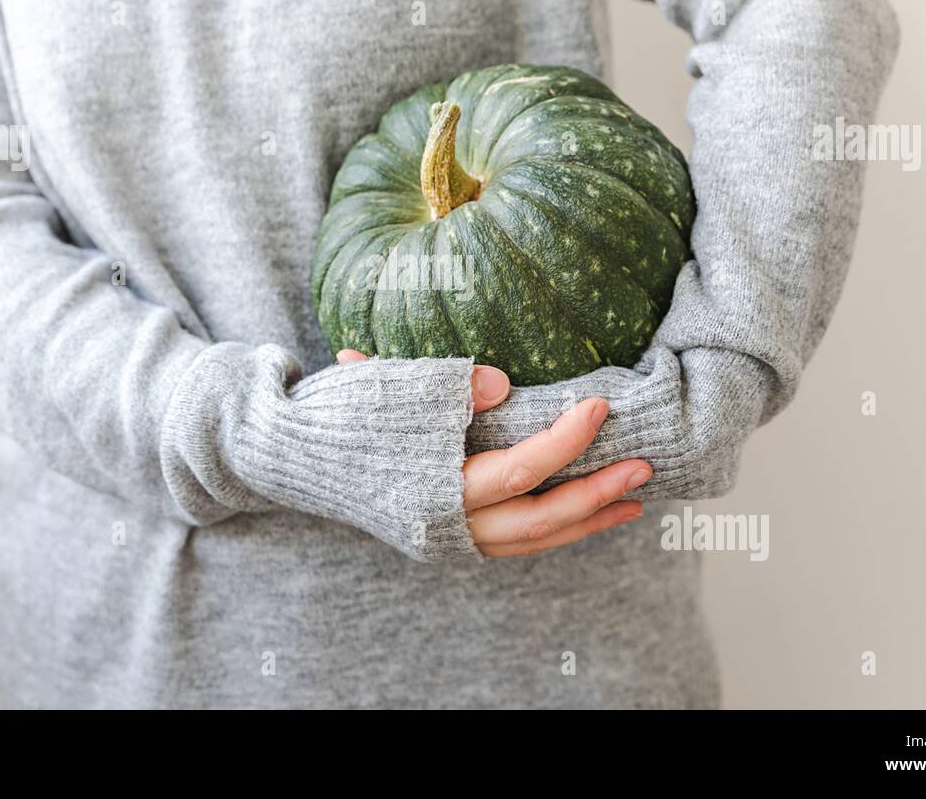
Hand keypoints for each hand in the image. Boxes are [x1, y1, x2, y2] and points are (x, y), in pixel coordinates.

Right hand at [337, 350, 649, 556]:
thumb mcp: (391, 384)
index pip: (518, 470)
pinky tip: (579, 513)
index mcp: (432, 485)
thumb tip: (501, 384)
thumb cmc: (338, 411)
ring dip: (583, 522)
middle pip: (535, 522)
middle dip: (594, 496)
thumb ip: (448, 383)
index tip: (599, 407)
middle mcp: (442, 523)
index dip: (565, 441)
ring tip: (631, 503)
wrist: (283, 451)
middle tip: (642, 468)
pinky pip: (509, 543)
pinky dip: (550, 530)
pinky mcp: (441, 537)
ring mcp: (442, 536)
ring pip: (527, 541)